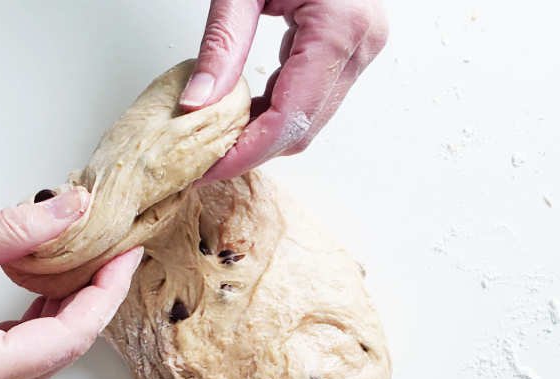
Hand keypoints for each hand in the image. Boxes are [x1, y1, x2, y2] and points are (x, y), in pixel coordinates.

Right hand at [0, 189, 141, 378]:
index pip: (65, 340)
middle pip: (60, 353)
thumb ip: (11, 231)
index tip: (125, 260)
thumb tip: (69, 211)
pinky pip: (17, 358)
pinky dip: (39, 324)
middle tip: (114, 257)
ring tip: (89, 267)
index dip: (103, 295)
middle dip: (92, 301)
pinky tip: (51, 291)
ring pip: (42, 357)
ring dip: (68, 312)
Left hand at [180, 0, 387, 181]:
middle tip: (204, 160)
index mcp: (341, 27)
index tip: (207, 170)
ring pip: (309, 120)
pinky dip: (276, 111)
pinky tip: (243, 112)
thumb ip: (222, 46)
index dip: (245, 153)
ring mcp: (363, 47)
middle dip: (252, 150)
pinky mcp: (353, 45)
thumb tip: (196, 106)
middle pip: (302, 128)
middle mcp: (362, 43)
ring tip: (218, 138)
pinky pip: (312, 98)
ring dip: (263, 134)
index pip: (289, 118)